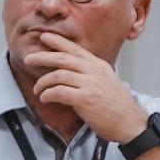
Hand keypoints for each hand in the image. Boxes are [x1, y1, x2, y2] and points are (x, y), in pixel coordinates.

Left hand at [22, 32, 148, 142]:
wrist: (130, 123)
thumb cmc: (117, 106)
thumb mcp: (106, 82)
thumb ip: (90, 73)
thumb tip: (70, 70)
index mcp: (99, 66)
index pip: (75, 49)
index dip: (58, 42)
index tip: (44, 36)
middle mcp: (94, 71)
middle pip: (63, 58)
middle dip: (43, 57)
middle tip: (29, 59)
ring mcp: (90, 84)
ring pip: (58, 75)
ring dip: (43, 82)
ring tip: (38, 89)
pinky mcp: (85, 98)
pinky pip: (59, 92)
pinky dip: (48, 94)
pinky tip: (45, 97)